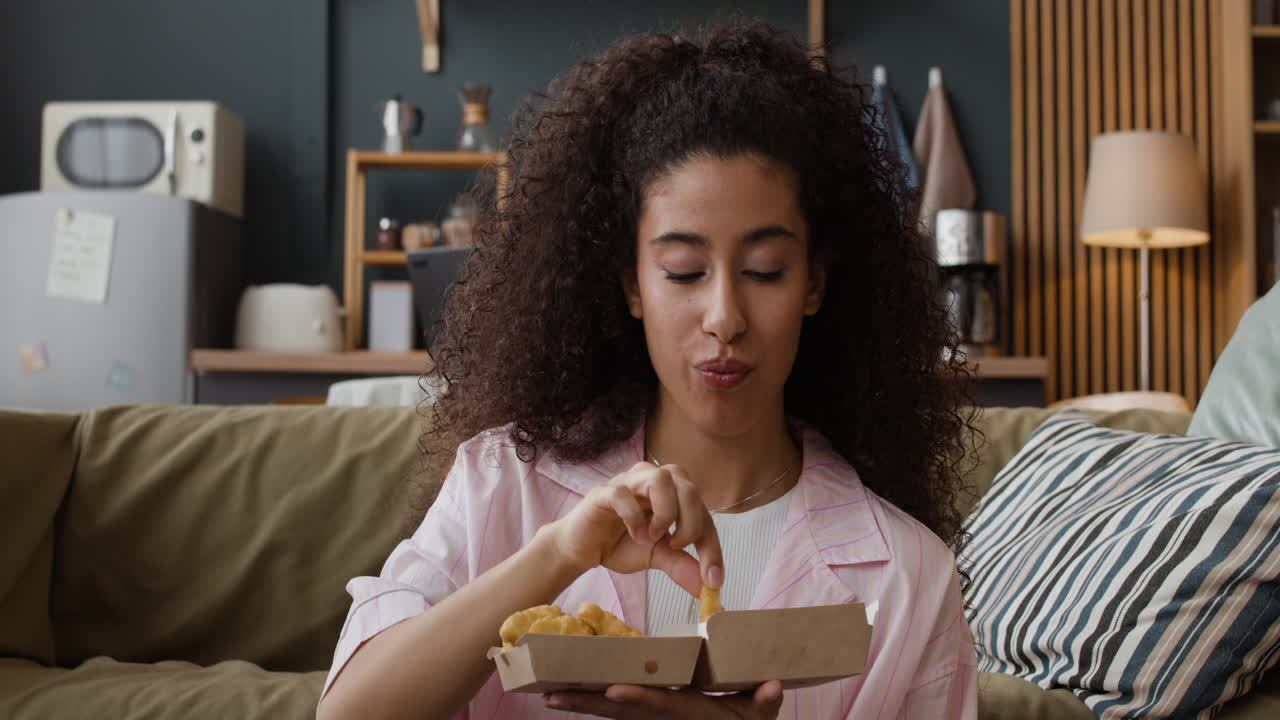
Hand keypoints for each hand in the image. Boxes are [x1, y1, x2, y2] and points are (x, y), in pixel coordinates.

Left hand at [544, 680, 783, 718]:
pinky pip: (615, 710)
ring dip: (581, 704)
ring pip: (612, 713)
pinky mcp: (648, 715)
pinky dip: (591, 703)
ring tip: (547, 694)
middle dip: (588, 704)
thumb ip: (763, 702)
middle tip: (552, 695)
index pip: (661, 706)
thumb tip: (772, 685)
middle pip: (622, 712)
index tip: (615, 691)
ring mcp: (654, 719)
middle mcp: (666, 718)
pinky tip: (566, 693)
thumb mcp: (759, 715)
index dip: (639, 700)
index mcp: (690, 713)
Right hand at [546, 462, 723, 594]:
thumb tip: (707, 587)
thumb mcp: (657, 557)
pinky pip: (623, 494)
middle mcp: (653, 480)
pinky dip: (634, 516)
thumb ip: (681, 565)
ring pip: (660, 478)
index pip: (702, 511)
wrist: (581, 549)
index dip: (711, 546)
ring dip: (665, 512)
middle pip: (687, 486)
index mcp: (672, 493)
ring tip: (654, 536)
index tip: (714, 580)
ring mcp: (628, 482)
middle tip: (677, 547)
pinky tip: (634, 534)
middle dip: (690, 522)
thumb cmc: (620, 544)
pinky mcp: (603, 492)